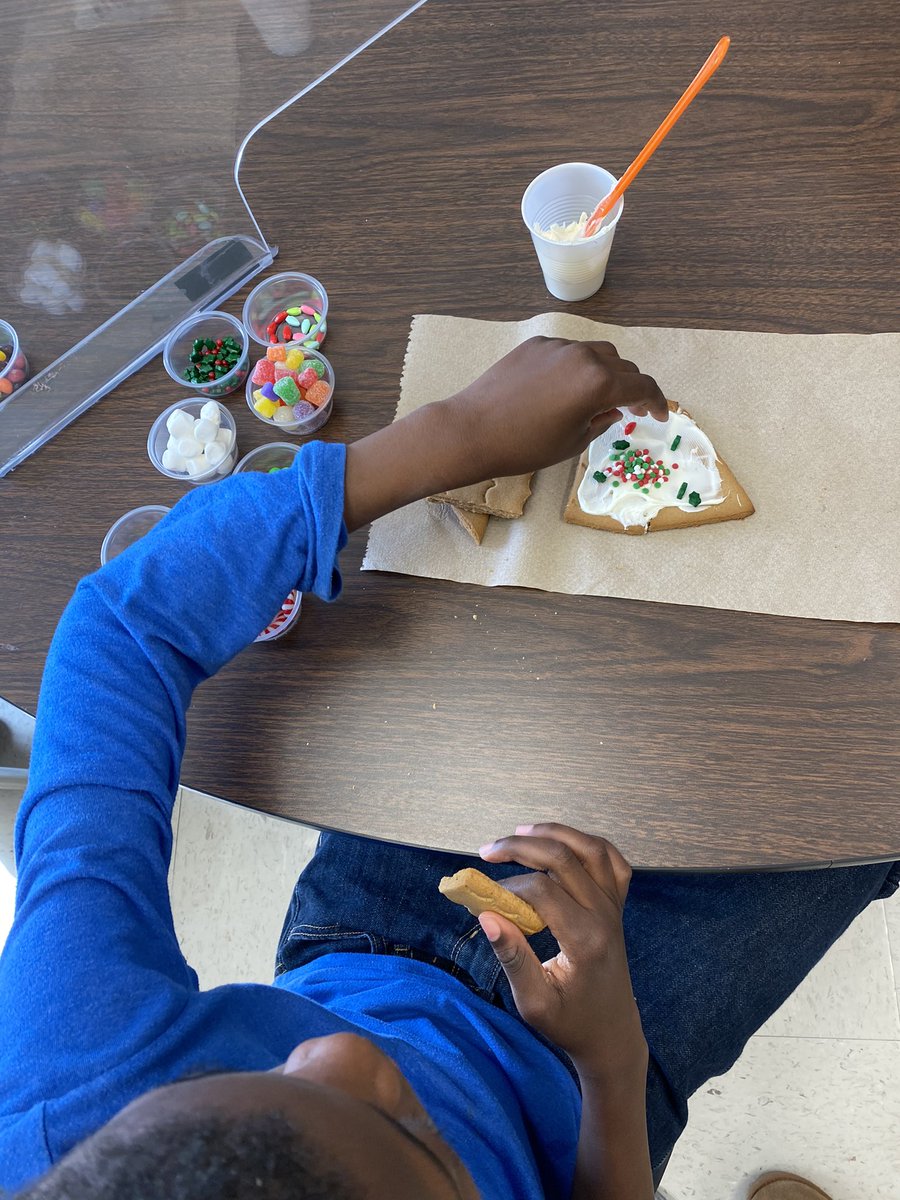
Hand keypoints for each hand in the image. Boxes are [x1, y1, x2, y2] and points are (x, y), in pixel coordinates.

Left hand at [453, 336, 666, 481]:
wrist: (472, 430)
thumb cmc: (524, 446)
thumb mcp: (573, 442)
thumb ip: (601, 421)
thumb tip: (614, 410)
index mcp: (598, 383)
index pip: (642, 387)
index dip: (657, 402)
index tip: (659, 416)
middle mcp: (583, 356)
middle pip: (622, 366)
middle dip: (632, 387)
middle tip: (631, 409)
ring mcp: (557, 346)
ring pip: (596, 352)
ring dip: (606, 372)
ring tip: (598, 396)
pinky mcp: (534, 345)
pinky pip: (567, 351)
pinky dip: (576, 366)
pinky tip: (563, 388)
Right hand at [478, 822, 645, 1081]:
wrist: (612, 1036)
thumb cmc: (570, 1025)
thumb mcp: (534, 1003)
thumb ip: (512, 957)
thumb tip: (486, 916)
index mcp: (584, 939)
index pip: (542, 889)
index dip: (509, 885)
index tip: (484, 897)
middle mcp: (604, 915)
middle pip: (563, 858)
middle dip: (521, 846)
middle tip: (488, 851)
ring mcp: (615, 908)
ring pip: (591, 849)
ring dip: (555, 833)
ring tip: (520, 832)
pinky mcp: (618, 907)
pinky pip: (613, 862)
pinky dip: (590, 845)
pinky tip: (566, 843)